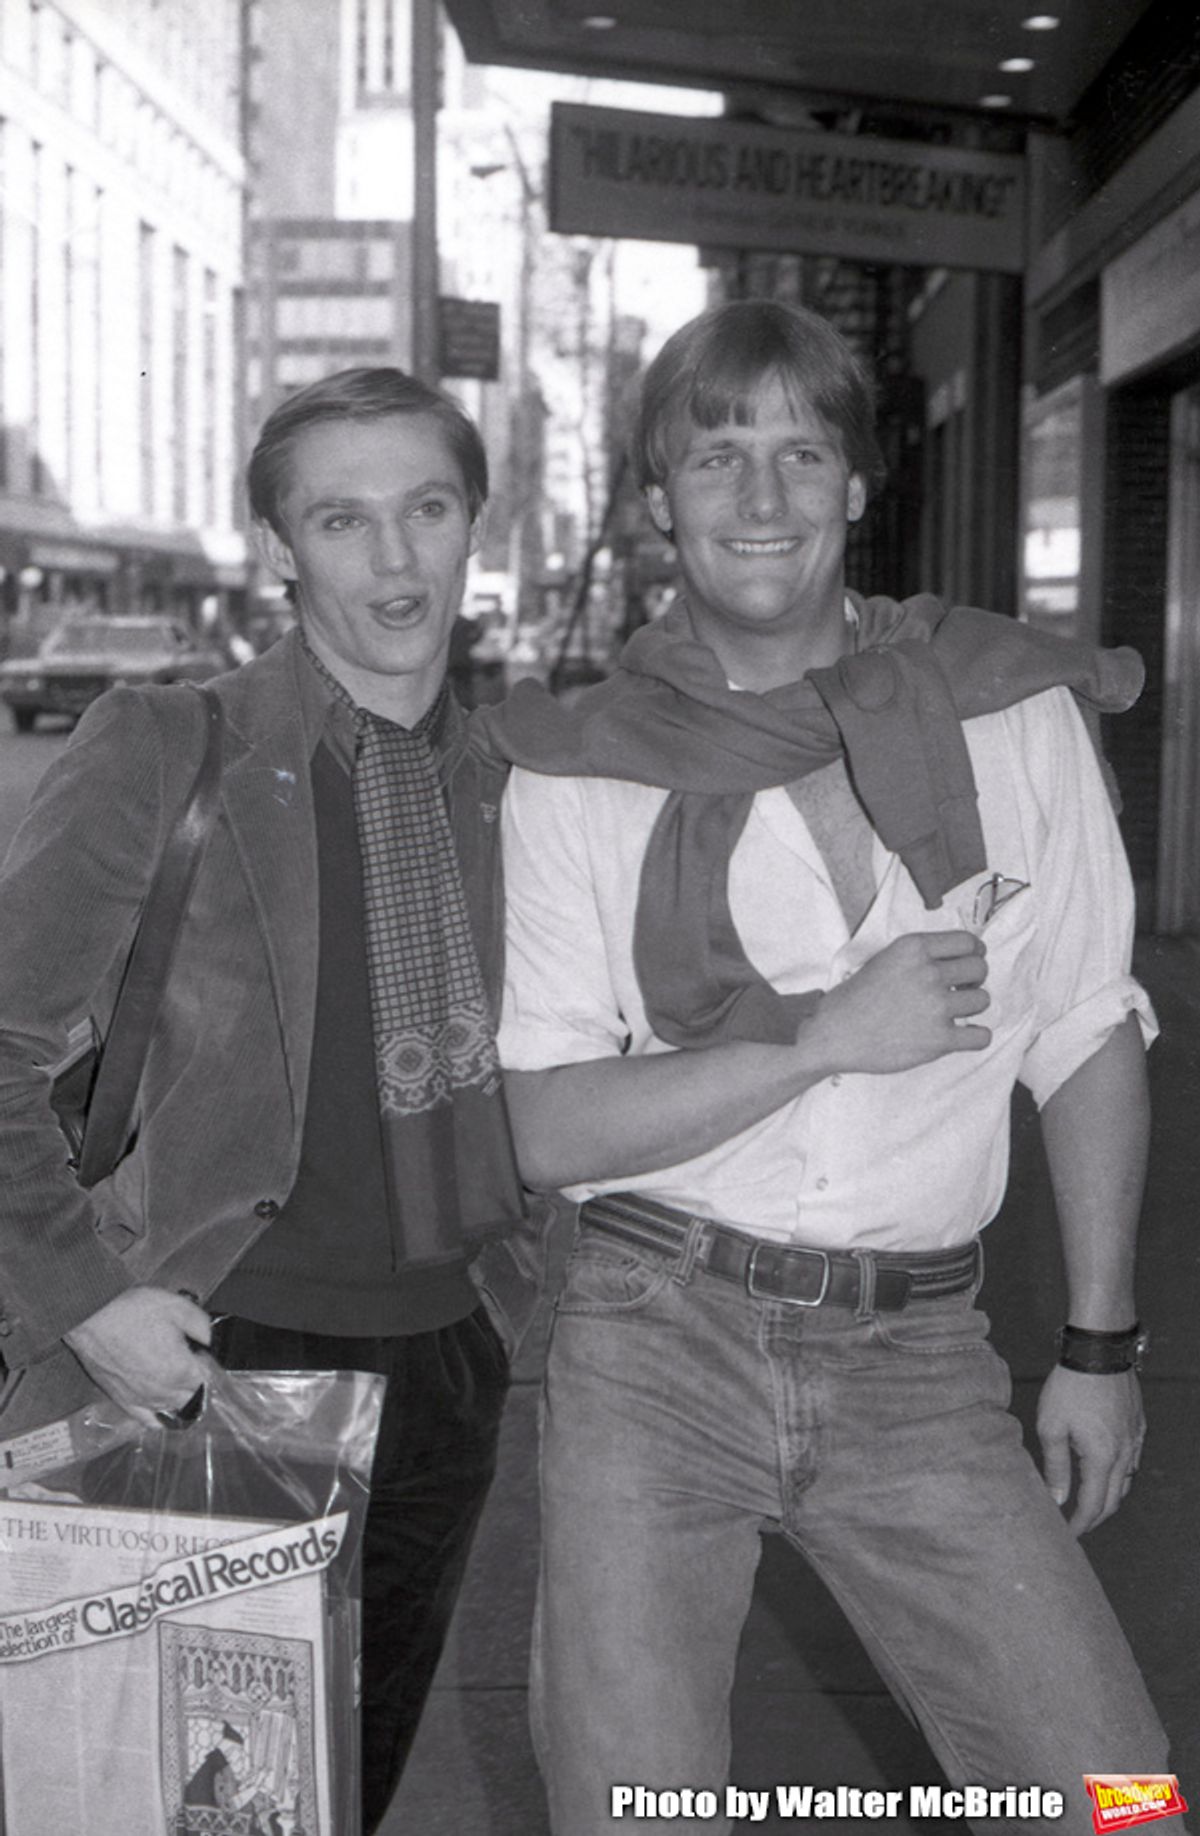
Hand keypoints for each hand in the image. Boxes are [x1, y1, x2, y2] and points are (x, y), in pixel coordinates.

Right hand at [64, 1286, 213, 1429]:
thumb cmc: (131, 1311)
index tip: (200, 1353)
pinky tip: (162, 1405)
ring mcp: (142, 1400)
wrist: (91, 1316)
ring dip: (179, 1398)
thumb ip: (203, 1327)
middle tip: (187, 1360)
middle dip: (195, 1381)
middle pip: (192, 1398)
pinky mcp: (122, 1401)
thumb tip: (212, 1340)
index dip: (206, 1364)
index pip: (208, 1379)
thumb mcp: (178, 1307)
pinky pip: (148, 1420)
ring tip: (174, 1377)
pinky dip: (159, 1415)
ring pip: (172, 1410)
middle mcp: (163, 1392)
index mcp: (180, 1371)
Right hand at [811, 930, 990, 1073]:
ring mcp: (936, 1007)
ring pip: (983, 1001)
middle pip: (980, 969)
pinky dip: (976, 1037)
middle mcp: (928, 973)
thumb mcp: (884, 958)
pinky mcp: (939, 1040)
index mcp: (914, 948)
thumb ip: (920, 956)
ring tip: (952, 1013)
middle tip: (960, 990)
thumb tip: (957, 959)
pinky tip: (963, 1036)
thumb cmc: (855, 998)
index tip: (971, 961)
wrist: (833, 1034)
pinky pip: (981, 1036)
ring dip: (972, 1008)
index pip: (968, 941)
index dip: (974, 952)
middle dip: (974, 979)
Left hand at [1036, 1363, 1144, 1534]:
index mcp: (1102, 1458)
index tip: (1068, 1535)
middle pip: (1113, 1499)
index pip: (1093, 1505)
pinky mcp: (1137, 1426)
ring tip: (1089, 1504)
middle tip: (1077, 1526)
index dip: (1081, 1524)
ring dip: (1109, 1498)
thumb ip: (1054, 1466)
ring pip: (1126, 1482)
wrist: (1099, 1350)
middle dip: (1095, 1517)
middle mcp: (1124, 1454)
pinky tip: (1106, 1472)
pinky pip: (1132, 1461)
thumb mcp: (1051, 1426)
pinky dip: (1119, 1476)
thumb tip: (1057, 1498)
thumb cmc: (1070, 1386)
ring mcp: (1135, 1440)